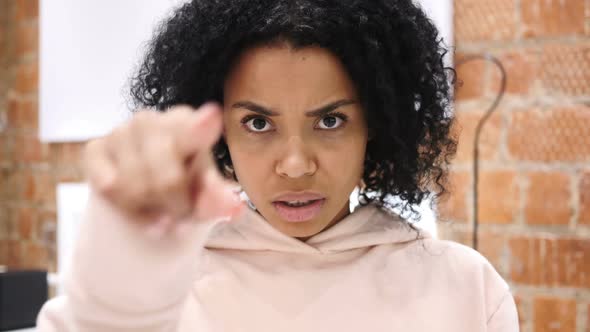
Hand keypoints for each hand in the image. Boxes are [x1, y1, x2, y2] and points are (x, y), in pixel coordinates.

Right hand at [83, 103, 241, 226]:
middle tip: (183, 216)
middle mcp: (152, 120)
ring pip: (135, 187)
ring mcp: (121, 131)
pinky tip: (135, 208)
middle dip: (177, 207)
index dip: (202, 128)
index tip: (213, 117)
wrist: (148, 193)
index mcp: (187, 123)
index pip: (196, 128)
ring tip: (162, 215)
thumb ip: (218, 199)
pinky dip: (125, 208)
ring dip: (151, 212)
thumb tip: (235, 207)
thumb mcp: (205, 194)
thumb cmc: (184, 185)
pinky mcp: (95, 148)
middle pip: (167, 178)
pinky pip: (109, 187)